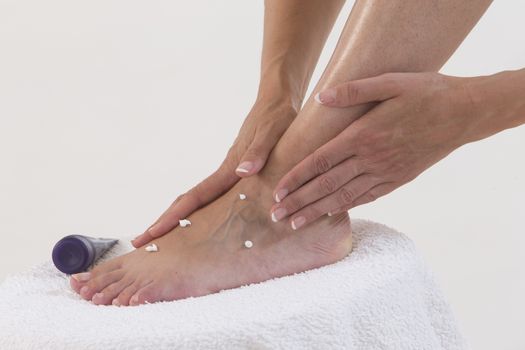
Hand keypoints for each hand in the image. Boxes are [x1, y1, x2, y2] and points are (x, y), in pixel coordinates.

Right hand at [133, 99, 296, 246]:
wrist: (276, 100)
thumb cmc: (277, 117)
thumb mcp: (271, 133)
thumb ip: (258, 152)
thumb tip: (242, 172)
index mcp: (229, 169)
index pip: (195, 198)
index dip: (173, 217)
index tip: (152, 233)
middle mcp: (223, 173)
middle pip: (187, 202)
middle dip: (163, 223)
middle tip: (139, 243)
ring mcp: (227, 173)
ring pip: (197, 201)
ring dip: (177, 219)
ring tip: (161, 240)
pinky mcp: (235, 172)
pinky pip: (212, 197)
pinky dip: (197, 212)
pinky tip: (196, 222)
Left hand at [271, 72, 475, 228]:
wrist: (464, 113)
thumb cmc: (427, 93)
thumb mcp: (391, 82)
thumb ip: (354, 90)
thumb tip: (321, 97)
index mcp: (363, 135)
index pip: (319, 162)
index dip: (295, 179)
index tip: (276, 192)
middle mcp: (371, 159)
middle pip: (326, 186)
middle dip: (298, 202)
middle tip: (274, 216)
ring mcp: (385, 172)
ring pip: (344, 197)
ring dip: (316, 211)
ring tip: (294, 224)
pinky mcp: (398, 179)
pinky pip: (367, 197)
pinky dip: (346, 207)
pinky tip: (331, 214)